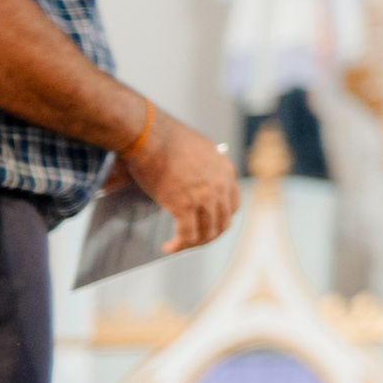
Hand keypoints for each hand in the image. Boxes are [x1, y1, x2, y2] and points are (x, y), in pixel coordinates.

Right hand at [119, 116, 240, 251]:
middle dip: (208, 235)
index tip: (208, 225)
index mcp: (226, 171)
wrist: (150, 135)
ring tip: (179, 245)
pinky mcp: (184, 206)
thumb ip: (205, 166)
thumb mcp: (199, 149)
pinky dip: (178, 245)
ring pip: (207, 233)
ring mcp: (204, 197)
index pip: (232, 205)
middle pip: (223, 223)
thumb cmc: (167, 138)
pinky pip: (187, 235)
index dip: (220, 219)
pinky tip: (168, 247)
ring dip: (193, 244)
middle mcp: (220, 186)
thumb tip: (197, 179)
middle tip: (192, 240)